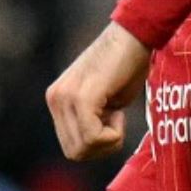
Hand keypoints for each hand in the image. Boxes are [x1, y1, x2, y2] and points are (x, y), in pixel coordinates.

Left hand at [45, 22, 150, 160]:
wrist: (135, 37)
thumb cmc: (126, 67)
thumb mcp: (101, 101)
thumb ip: (88, 121)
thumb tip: (90, 147)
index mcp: (56, 100)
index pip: (71, 148)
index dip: (96, 143)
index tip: (111, 119)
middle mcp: (55, 99)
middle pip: (75, 153)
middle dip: (101, 145)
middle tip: (115, 118)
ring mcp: (65, 97)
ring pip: (84, 148)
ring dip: (108, 139)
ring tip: (116, 111)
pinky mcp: (82, 96)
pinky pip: (93, 136)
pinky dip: (113, 134)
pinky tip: (120, 111)